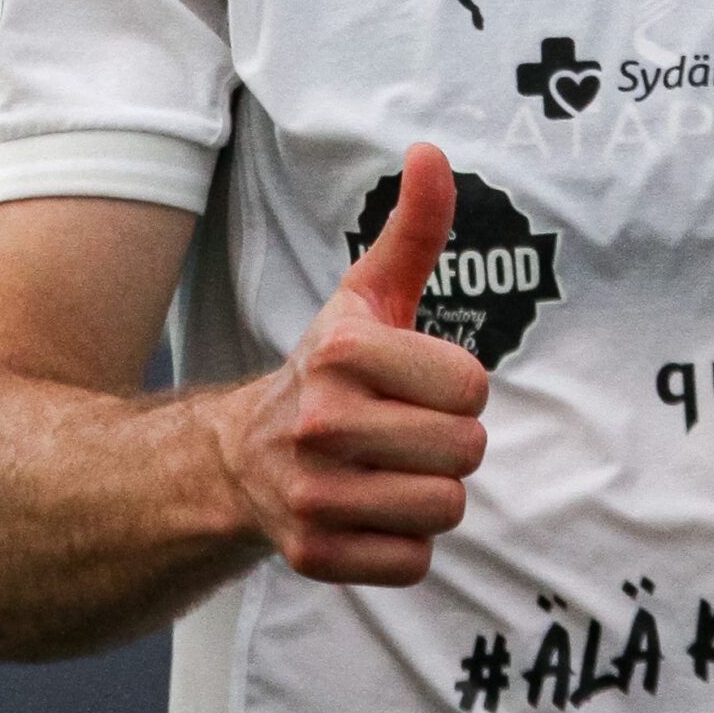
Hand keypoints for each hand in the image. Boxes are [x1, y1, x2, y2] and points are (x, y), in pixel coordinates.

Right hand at [207, 143, 487, 583]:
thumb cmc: (332, 369)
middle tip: (404, 430)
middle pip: (467, 451)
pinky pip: (413, 561)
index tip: (417, 383)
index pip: (472, 386)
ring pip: (446, 509)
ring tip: (388, 470)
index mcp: (343, 351)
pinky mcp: (313, 555)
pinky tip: (369, 511)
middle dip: (449, 442)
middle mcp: (321, 422)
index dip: (457, 387)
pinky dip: (403, 543)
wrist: (241, 458)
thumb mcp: (368, 294)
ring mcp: (312, 494)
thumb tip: (432, 150)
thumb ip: (414, 228)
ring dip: (430, 493)